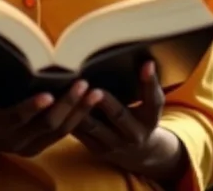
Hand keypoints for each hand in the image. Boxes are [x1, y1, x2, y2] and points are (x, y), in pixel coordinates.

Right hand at [0, 54, 103, 157]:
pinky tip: (90, 103)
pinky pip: (62, 135)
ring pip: (59, 132)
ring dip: (79, 112)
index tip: (49, 94)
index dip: (33, 107)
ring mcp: (29, 147)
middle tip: (82, 84)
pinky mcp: (39, 148)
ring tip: (95, 93)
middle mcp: (15, 140)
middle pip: (46, 125)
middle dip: (66, 105)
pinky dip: (78, 119)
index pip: (17, 117)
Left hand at [73, 61, 186, 182]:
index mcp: (150, 119)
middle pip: (119, 115)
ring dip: (80, 108)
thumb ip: (146, 86)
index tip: (147, 63)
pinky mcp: (96, 149)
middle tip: (94, 86)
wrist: (139, 154)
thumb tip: (144, 57)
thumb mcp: (150, 105)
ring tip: (70, 90)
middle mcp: (134, 134)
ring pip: (94, 126)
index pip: (154, 100)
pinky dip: (69, 117)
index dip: (150, 82)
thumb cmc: (141, 117)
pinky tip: (58, 103)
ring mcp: (114, 144)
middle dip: (106, 101)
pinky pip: (80, 133)